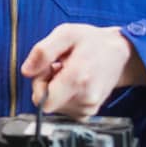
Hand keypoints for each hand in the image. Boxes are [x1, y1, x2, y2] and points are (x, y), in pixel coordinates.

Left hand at [20, 23, 145, 118]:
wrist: (118, 53)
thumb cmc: (92, 42)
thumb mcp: (66, 33)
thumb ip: (43, 51)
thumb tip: (26, 71)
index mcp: (77, 78)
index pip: (42, 100)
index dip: (39, 82)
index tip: (49, 68)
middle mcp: (85, 98)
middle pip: (47, 103)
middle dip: (47, 84)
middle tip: (60, 67)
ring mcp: (88, 108)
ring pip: (55, 107)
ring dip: (56, 90)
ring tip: (70, 72)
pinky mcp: (89, 113)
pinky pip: (65, 109)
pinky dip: (65, 97)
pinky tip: (74, 82)